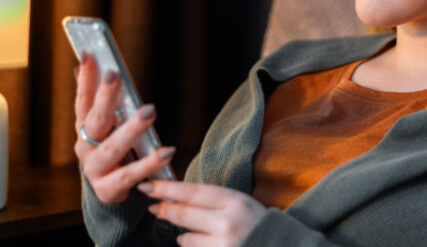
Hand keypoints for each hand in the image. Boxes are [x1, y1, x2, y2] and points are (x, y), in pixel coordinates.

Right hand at [74, 53, 175, 203]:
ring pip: (112, 147)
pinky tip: (167, 152)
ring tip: (150, 110)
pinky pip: (130, 175)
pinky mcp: (108, 189)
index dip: (85, 79)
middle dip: (104, 96)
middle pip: (95, 119)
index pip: (83, 99)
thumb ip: (99, 98)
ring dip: (131, 128)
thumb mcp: (105, 125)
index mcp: (84, 127)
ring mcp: (94, 169)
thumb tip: (85, 63)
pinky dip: (149, 164)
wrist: (108, 192)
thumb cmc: (111, 149)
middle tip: (115, 74)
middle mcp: (85, 146)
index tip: (89, 55)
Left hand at [138, 180, 267, 246]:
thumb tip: (175, 196)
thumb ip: (211, 200)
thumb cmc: (255, 223)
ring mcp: (223, 245)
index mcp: (234, 202)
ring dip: (184, 235)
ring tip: (200, 233)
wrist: (278, 245)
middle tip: (153, 207)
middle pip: (184, 214)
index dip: (167, 189)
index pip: (193, 192)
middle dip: (165, 210)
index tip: (148, 186)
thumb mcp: (239, 203)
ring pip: (185, 239)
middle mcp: (227, 223)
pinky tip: (208, 244)